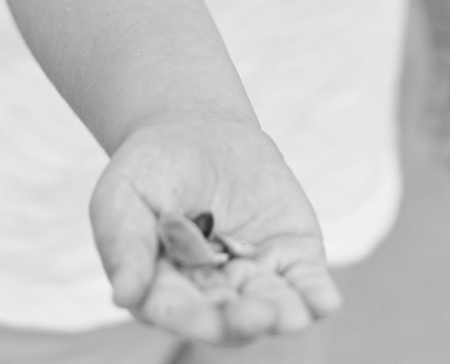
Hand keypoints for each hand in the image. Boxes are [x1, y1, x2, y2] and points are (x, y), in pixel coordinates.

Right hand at [89, 118, 341, 345]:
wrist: (198, 128)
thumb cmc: (151, 167)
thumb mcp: (123, 193)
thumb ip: (124, 242)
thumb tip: (124, 295)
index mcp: (164, 290)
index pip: (178, 311)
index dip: (192, 318)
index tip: (207, 320)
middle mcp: (212, 295)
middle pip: (228, 315)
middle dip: (243, 320)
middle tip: (256, 317)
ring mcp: (253, 277)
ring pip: (269, 304)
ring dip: (282, 313)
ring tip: (291, 316)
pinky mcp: (290, 255)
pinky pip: (305, 280)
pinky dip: (316, 294)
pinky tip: (325, 302)